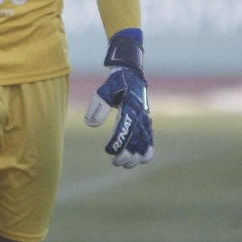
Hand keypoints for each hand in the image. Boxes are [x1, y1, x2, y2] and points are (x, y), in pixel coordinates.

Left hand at [83, 33, 153, 167]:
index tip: (109, 151)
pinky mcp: (147, 122)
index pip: (125, 129)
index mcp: (130, 107)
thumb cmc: (115, 84)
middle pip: (137, 140)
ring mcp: (145, 120)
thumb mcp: (104, 91)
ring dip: (137, 156)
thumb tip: (90, 124)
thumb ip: (98, 106)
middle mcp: (140, 115)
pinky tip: (142, 160)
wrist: (131, 76)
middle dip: (127, 154)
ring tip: (126, 165)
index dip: (118, 141)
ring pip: (145, 142)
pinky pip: (150, 139)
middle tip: (115, 162)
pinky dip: (148, 150)